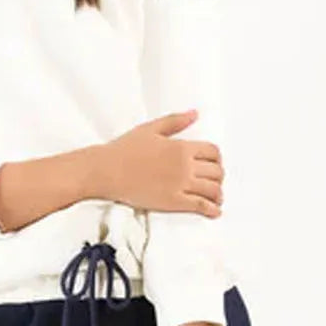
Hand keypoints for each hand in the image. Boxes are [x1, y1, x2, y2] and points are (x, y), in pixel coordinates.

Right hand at [93, 110, 223, 214]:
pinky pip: (200, 206)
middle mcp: (185, 165)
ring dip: (218, 194)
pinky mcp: (173, 202)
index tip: (214, 164)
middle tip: (215, 181)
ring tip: (216, 198)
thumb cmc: (124, 150)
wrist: (106, 170)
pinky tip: (214, 211)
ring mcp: (180, 184)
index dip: (217, 159)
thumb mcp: (151, 129)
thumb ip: (175, 121)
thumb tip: (194, 114)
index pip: (213, 152)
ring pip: (212, 190)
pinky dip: (212, 209)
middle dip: (218, 177)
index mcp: (181, 146)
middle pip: (216, 171)